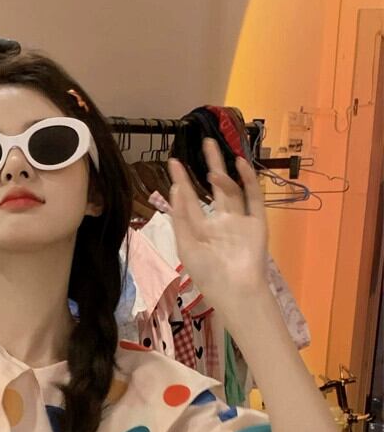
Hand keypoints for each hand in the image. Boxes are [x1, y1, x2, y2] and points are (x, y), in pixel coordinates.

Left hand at [167, 139, 268, 310]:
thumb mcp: (186, 244)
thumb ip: (181, 217)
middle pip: (216, 187)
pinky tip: (240, 165)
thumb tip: (176, 188)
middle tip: (206, 141)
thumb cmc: (207, 273)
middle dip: (211, 165)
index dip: (182, 181)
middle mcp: (222, 222)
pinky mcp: (258, 223)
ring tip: (214, 161)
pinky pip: (254, 198)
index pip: (191, 200)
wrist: (235, 290)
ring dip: (225, 174)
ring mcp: (241, 221)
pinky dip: (249, 180)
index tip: (174, 161)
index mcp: (202, 229)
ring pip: (234, 189)